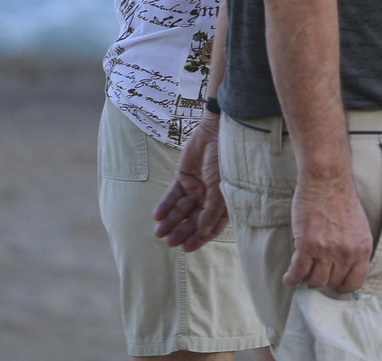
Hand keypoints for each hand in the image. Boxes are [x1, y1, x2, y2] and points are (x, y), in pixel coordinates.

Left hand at [153, 116, 227, 252]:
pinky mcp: (183, 179)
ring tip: (159, 232)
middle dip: (182, 232)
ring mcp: (196, 189)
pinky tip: (158, 216)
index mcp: (223, 204)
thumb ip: (212, 211)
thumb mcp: (220, 188)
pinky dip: (165, 206)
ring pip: (181, 210)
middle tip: (170, 242)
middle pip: (193, 221)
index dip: (199, 238)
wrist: (214, 133)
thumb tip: (203, 232)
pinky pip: (172, 196)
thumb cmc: (224, 162)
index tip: (187, 248)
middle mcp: (209, 199)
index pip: (211, 227)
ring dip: (171, 222)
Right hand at [285, 169, 372, 292]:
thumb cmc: (341, 200)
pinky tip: (289, 279)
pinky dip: (291, 278)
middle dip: (324, 279)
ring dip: (308, 278)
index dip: (342, 286)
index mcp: (362, 249)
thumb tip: (346, 268)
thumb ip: (355, 249)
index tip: (334, 283)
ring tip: (303, 273)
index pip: (355, 283)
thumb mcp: (359, 228)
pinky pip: (298, 271)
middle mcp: (346, 253)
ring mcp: (326, 250)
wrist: (327, 180)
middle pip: (333, 283)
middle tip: (316, 272)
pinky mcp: (307, 245)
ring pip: (315, 280)